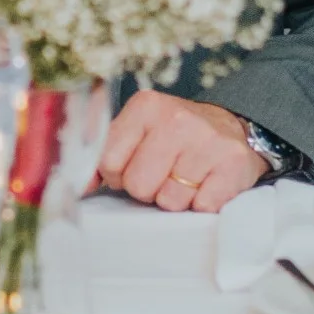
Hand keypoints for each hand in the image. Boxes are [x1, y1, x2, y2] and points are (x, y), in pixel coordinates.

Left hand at [94, 94, 265, 212]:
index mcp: (146, 106)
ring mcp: (208, 141)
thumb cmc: (176, 137)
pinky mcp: (233, 164)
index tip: (134, 166)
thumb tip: (79, 186)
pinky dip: (203, 203)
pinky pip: (202, 207)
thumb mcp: (139, 132)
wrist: (234, 129)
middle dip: (147, 189)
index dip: (118, 174)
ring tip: (187, 178)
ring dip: (176, 198)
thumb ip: (106, 154)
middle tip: (164, 174)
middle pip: (138, 185)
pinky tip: (207, 183)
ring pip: (170, 201)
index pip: (108, 162)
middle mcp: (177, 119)